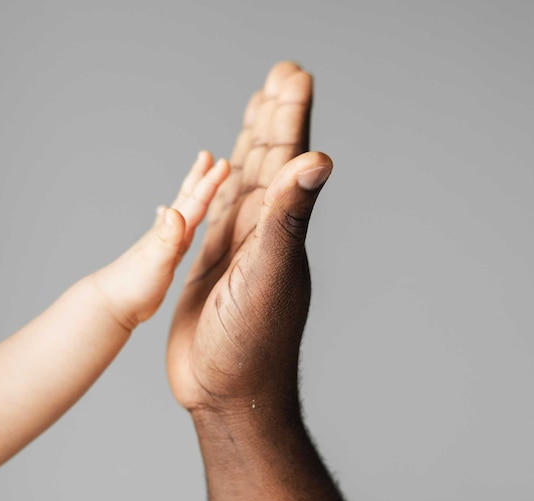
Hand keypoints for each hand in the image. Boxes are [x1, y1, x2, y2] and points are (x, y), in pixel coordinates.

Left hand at [93, 152, 228, 330]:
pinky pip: (172, 231)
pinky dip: (172, 220)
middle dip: (200, 178)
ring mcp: (164, 244)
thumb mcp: (156, 262)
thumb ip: (166, 238)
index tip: (224, 163)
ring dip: (192, 194)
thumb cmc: (134, 285)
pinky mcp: (161, 257)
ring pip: (183, 211)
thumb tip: (172, 210)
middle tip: (208, 156)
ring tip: (197, 179)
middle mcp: (168, 233)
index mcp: (171, 232)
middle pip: (187, 199)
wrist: (111, 303)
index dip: (210, 183)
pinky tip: (167, 215)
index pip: (195, 202)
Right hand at [167, 62, 331, 412]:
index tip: (294, 73)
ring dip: (252, 143)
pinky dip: (221, 184)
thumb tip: (320, 157)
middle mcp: (263, 230)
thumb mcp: (268, 275)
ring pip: (246, 181)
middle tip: (281, 75)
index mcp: (278, 227)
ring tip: (257, 108)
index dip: (290, 114)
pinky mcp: (212, 264)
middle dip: (275, 116)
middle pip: (269, 160)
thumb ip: (287, 216)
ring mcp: (238, 247)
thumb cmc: (252, 345)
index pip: (287, 157)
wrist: (229, 394)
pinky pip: (219, 211)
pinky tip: (223, 174)